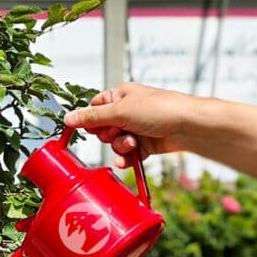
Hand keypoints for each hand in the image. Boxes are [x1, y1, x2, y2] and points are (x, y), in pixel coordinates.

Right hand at [63, 82, 198, 167]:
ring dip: (120, 146)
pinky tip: (128, 160)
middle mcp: (126, 111)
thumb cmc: (159, 109)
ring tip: (133, 143)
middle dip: (109, 135)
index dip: (90, 120)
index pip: (93, 108)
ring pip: (114, 143)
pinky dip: (126, 158)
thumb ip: (91, 118)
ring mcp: (136, 128)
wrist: (189, 126)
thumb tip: (68, 118)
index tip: (92, 128)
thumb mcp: (119, 111)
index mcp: (119, 96)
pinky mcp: (145, 144)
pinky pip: (127, 154)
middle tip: (119, 132)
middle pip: (102, 129)